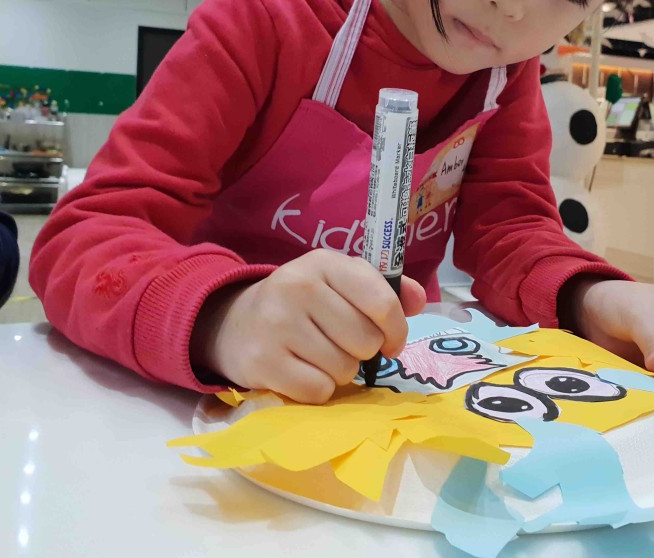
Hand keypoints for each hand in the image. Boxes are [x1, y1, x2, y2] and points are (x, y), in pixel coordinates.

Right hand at [190, 249, 426, 403]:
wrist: (234, 324)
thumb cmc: (301, 304)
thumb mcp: (339, 283)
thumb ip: (383, 290)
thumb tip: (419, 301)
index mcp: (324, 262)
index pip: (381, 301)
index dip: (396, 329)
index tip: (391, 341)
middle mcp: (298, 286)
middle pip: (365, 341)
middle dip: (364, 352)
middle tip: (343, 346)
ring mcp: (277, 324)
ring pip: (344, 369)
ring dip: (340, 372)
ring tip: (319, 356)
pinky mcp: (262, 361)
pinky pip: (318, 390)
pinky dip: (318, 390)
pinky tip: (302, 372)